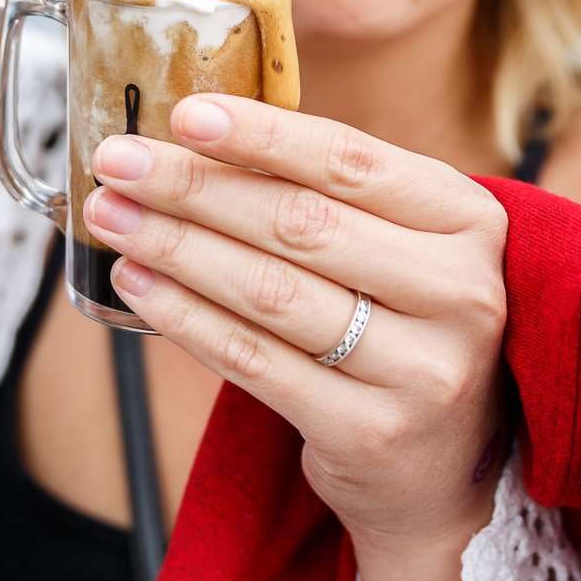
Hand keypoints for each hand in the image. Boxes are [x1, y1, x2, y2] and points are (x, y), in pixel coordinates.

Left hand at [81, 95, 511, 551]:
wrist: (445, 467)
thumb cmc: (403, 323)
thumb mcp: (402, 245)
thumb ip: (327, 193)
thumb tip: (197, 136)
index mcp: (468, 220)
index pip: (349, 160)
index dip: (261, 133)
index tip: (183, 113)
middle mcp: (458, 292)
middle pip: (299, 223)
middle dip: (193, 187)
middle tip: (117, 163)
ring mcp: (421, 370)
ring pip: (270, 291)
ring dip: (176, 247)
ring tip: (113, 218)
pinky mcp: (371, 432)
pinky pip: (253, 361)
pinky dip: (185, 317)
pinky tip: (139, 286)